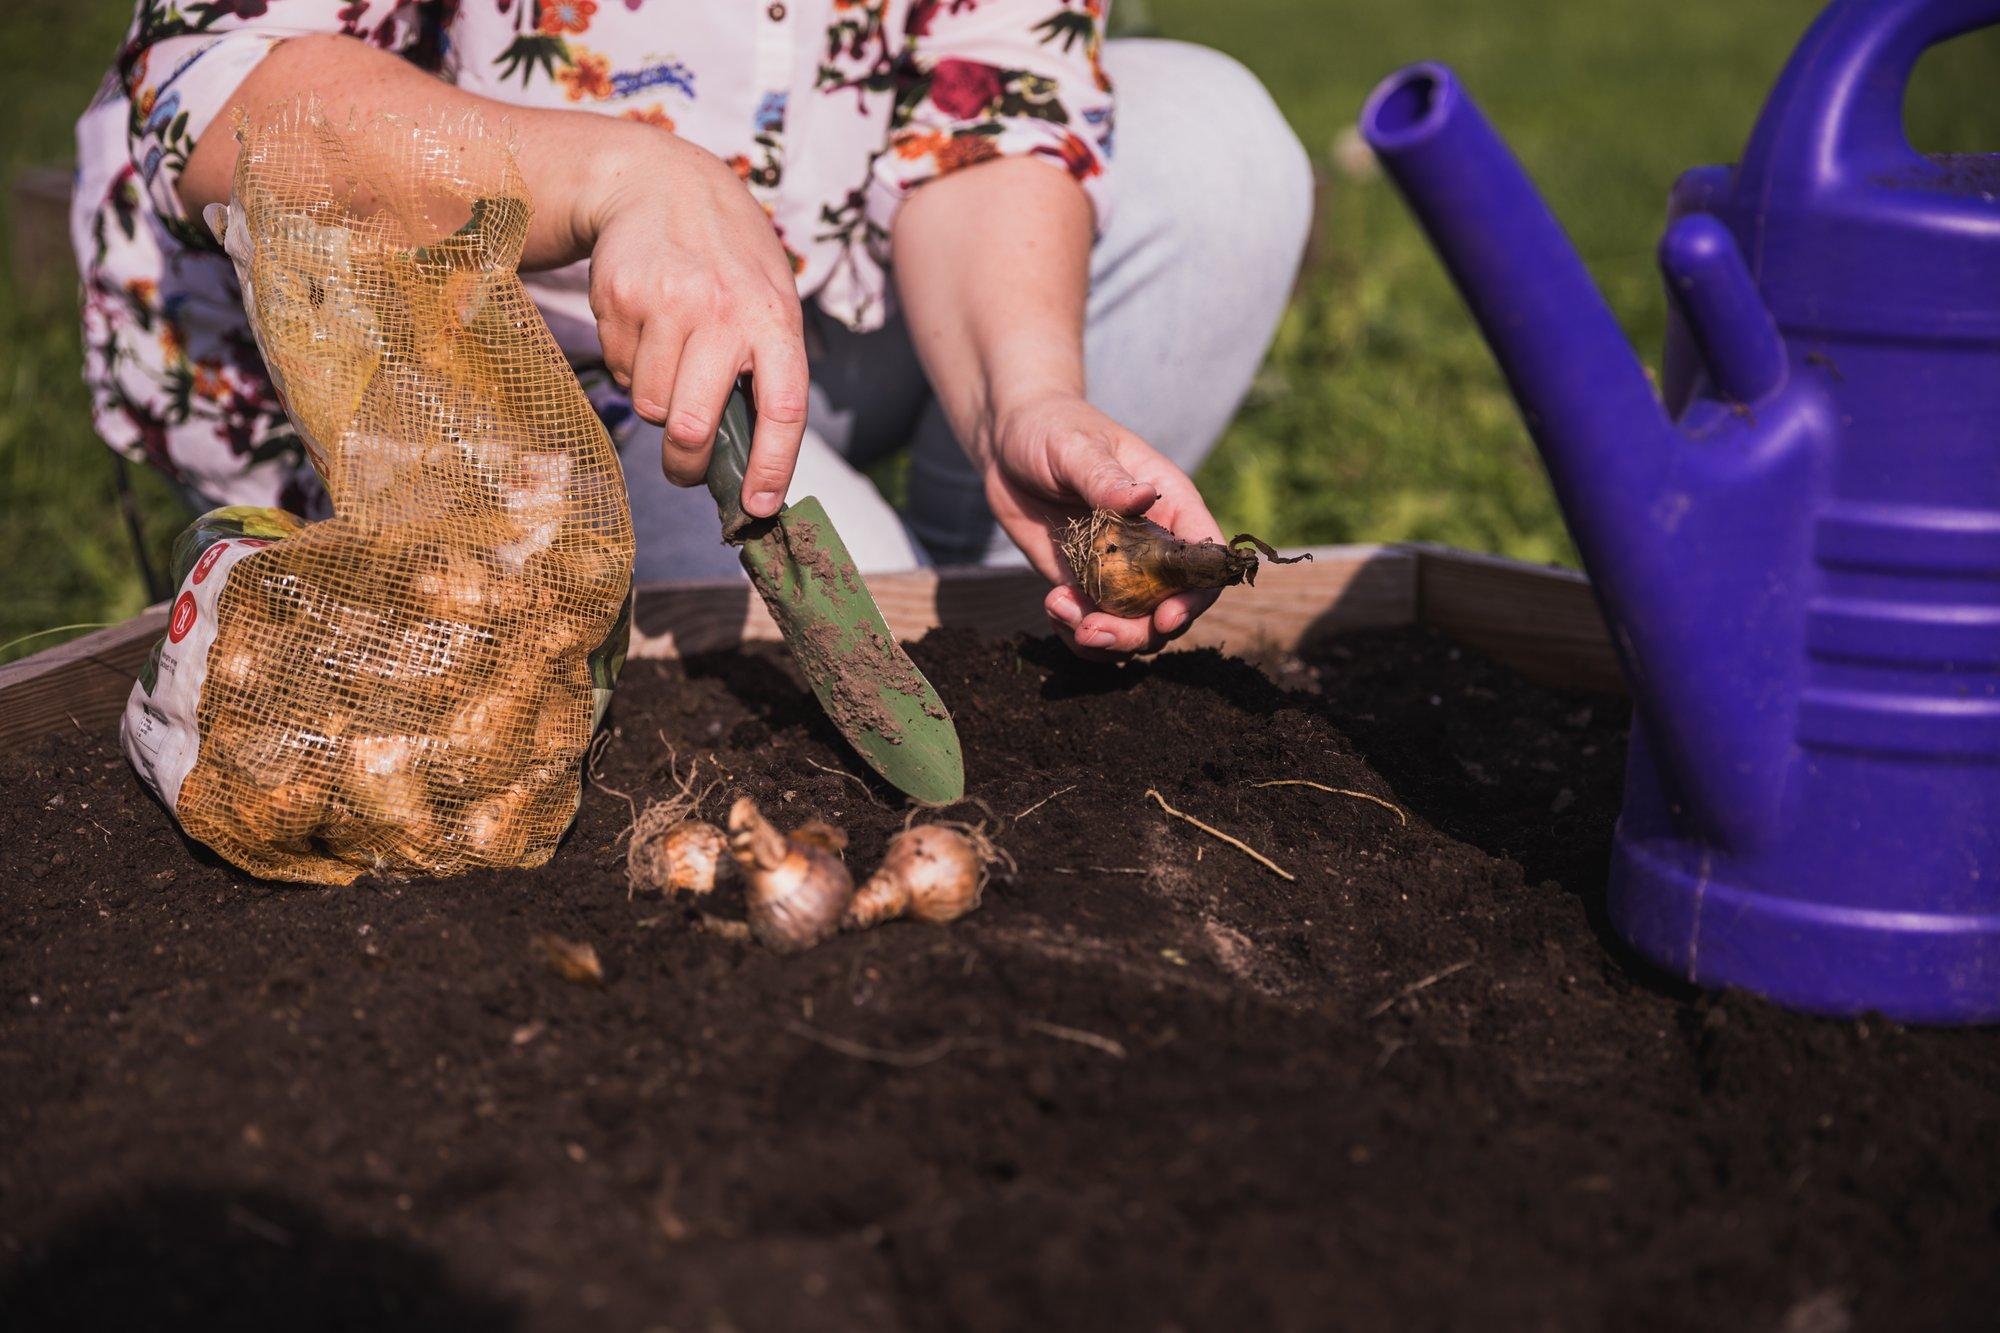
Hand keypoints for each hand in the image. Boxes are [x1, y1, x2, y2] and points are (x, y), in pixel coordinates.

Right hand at [582, 126, 806, 516]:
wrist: (661, 181)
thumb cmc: (728, 258)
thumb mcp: (769, 299)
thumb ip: (765, 368)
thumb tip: (750, 458)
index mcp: (775, 318)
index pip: (784, 408)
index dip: (773, 466)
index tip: (760, 507)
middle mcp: (723, 311)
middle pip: (692, 425)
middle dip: (686, 462)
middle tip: (685, 468)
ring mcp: (667, 303)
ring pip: (652, 405)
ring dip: (659, 402)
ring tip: (672, 358)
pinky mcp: (620, 298)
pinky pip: (622, 370)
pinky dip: (633, 366)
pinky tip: (646, 325)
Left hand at [980, 393, 1225, 658]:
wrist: (1008, 440)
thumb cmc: (1052, 428)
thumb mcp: (1075, 447)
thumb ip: (1105, 477)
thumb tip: (1143, 497)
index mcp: (1170, 505)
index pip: (1204, 560)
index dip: (1196, 596)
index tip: (1166, 617)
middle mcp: (1153, 545)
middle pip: (1170, 607)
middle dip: (1136, 632)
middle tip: (1092, 631)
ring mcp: (1119, 570)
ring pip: (1134, 627)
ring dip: (1103, 639)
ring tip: (1060, 612)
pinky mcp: (1084, 583)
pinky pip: (1093, 625)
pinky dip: (1075, 633)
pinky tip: (1052, 607)